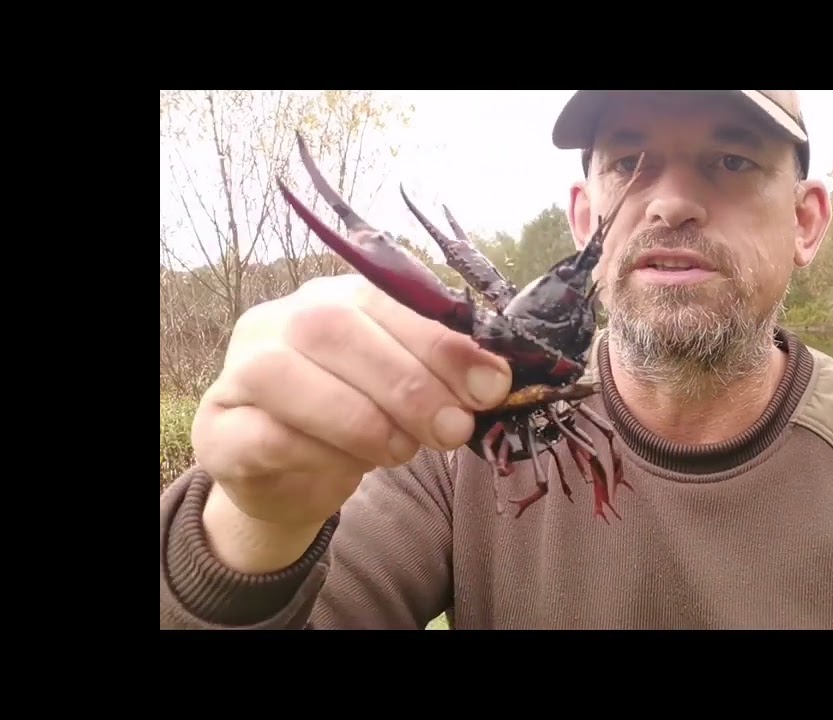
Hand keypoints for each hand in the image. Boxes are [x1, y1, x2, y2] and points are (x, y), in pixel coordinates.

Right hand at [190, 272, 511, 530]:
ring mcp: (240, 370)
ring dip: (361, 419)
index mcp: (335, 297)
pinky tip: (352, 469)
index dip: (441, 342)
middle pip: (334, 328)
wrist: (293, 478)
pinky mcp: (220, 428)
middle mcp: (280, 320)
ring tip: (404, 451)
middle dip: (408, 384)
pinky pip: (266, 434)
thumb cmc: (361, 419)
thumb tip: (497, 381)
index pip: (387, 299)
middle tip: (454, 430)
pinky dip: (320, 454)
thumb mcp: (409, 392)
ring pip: (288, 374)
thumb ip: (443, 376)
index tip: (493, 386)